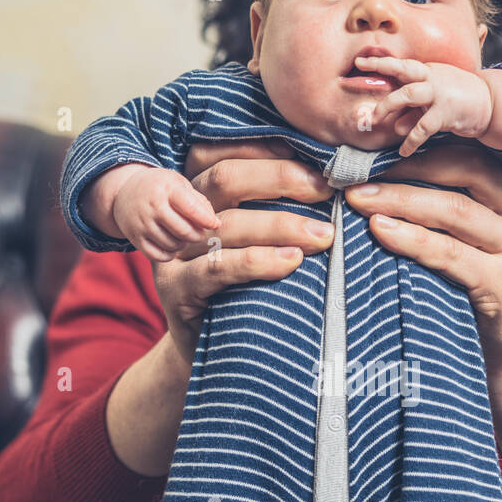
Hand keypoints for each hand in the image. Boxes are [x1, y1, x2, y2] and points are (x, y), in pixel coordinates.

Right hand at [112, 167, 220, 261]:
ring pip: (173, 245)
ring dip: (183, 244)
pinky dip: (170, 254)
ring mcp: (142, 223)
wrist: (125, 191)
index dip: (207, 220)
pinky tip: (172, 244)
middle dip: (197, 235)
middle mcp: (152, 206)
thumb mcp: (179, 184)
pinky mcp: (134, 238)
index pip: (192, 209)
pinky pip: (159, 256)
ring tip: (183, 235)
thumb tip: (214, 224)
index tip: (214, 224)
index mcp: (167, 189)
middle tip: (198, 232)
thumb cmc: (161, 188)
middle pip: (184, 231)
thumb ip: (199, 201)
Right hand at [151, 139, 334, 365]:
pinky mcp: (175, 289)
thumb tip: (328, 175)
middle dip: (279, 178)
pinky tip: (293, 262)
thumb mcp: (258, 240)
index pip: (224, 153)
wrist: (215, 352)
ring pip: (227, 224)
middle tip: (325, 188)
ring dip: (280, 224)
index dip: (266, 149)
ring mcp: (174, 253)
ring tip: (323, 234)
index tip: (313, 158)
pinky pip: (218, 267)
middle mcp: (181, 216)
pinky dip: (258, 261)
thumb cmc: (248, 287)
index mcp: (198, 192)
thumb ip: (274, 205)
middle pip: (224, 180)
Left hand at [343, 143, 501, 378]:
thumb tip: (380, 156)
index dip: (420, 146)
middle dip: (405, 169)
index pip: (470, 151)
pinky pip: (450, 253)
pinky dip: (411, 239)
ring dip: (399, 201)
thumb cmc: (471, 282)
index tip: (372, 148)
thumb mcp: (469, 232)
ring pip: (455, 209)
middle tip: (355, 175)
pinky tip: (379, 230)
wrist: (500, 349)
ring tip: (357, 200)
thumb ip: (449, 195)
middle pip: (466, 171)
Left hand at [353, 56, 492, 158]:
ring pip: (408, 94)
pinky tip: (403, 151)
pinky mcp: (447, 112)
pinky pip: (423, 127)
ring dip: (389, 105)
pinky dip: (411, 140)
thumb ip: (413, 111)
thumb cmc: (458, 100)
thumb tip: (395, 125)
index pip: (400, 64)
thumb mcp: (433, 102)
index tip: (359, 62)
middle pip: (402, 70)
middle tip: (359, 82)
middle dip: (380, 74)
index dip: (379, 62)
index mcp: (427, 70)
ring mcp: (439, 92)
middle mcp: (432, 77)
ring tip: (377, 120)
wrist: (490, 103)